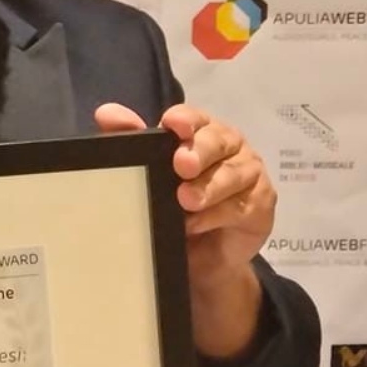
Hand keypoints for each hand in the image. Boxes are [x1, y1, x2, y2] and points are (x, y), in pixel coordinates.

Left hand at [96, 102, 275, 356]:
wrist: (201, 253)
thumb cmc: (176, 202)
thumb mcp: (150, 172)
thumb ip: (131, 139)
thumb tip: (105, 113)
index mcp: (200, 131)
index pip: (194, 117)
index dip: (184, 119)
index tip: (171, 124)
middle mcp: (228, 145)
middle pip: (218, 140)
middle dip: (199, 151)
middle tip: (180, 165)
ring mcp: (249, 172)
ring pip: (232, 174)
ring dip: (208, 187)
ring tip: (185, 200)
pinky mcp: (261, 203)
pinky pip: (241, 206)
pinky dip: (217, 215)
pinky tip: (197, 223)